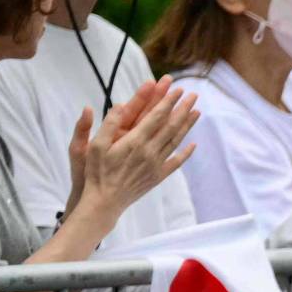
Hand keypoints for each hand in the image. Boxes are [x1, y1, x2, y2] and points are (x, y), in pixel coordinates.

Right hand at [74, 77, 199, 221]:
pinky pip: (175, 162)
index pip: (156, 116)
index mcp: (135, 141)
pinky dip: (186, 152)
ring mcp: (156, 164)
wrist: (105, 201)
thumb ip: (108, 125)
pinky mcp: (157, 176)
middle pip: (171, 126)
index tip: (177, 89)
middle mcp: (149, 151)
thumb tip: (119, 104)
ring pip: (176, 140)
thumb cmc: (96, 172)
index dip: (168, 101)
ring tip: (197, 111)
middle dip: (182, 108)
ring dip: (187, 125)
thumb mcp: (94, 145)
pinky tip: (193, 144)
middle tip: (193, 94)